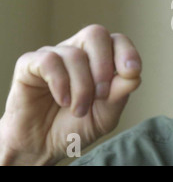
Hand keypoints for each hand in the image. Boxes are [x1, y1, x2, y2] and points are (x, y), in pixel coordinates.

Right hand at [0, 25, 141, 164]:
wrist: (42, 147)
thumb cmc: (76, 126)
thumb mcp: (106, 115)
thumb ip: (120, 94)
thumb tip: (134, 75)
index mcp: (99, 59)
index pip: (117, 40)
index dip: (127, 52)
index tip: (132, 72)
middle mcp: (77, 51)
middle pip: (96, 33)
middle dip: (104, 65)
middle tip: (101, 94)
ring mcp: (53, 55)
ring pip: (74, 54)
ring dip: (82, 87)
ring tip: (78, 110)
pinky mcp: (28, 64)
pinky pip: (49, 61)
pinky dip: (60, 83)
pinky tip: (63, 101)